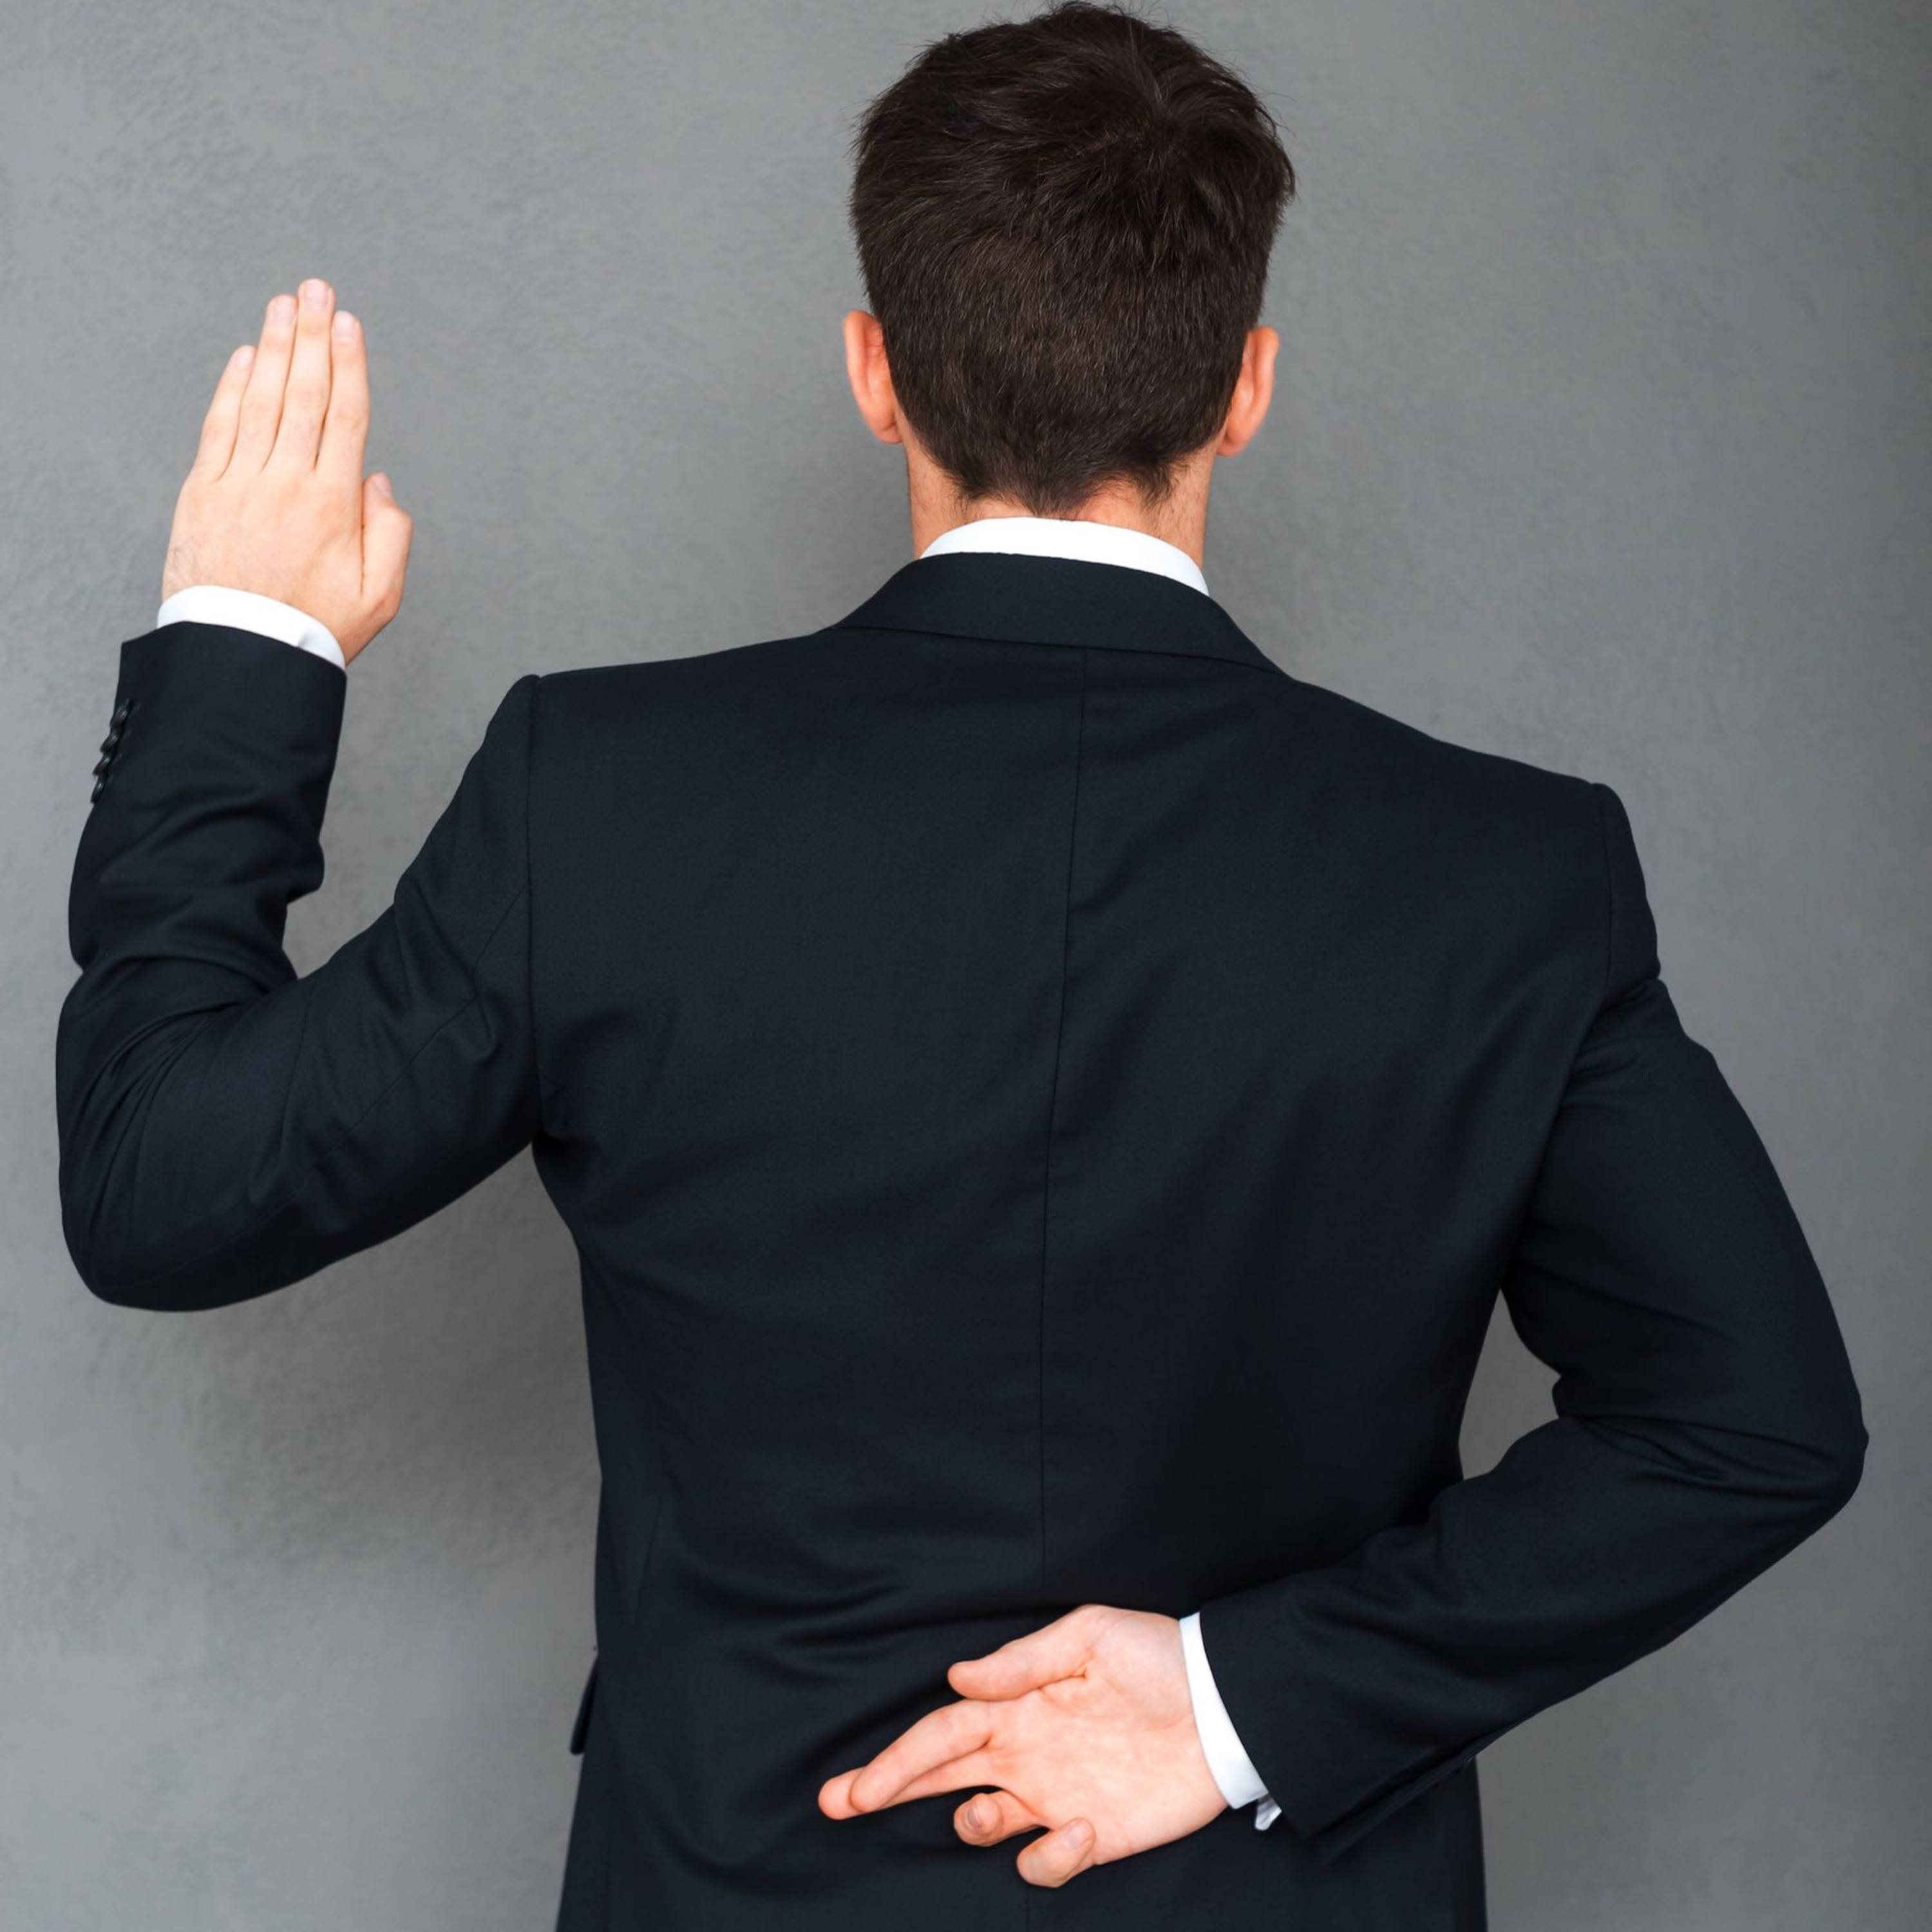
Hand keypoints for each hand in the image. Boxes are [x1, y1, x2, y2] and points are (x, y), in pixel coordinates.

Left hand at [162, 278, 412, 662]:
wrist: (241, 654)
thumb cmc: (310, 630)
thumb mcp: (379, 596)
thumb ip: (392, 536)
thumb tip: (378, 483)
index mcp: (333, 505)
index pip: (346, 416)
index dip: (349, 364)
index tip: (349, 325)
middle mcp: (286, 482)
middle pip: (305, 393)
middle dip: (312, 336)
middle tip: (316, 291)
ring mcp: (240, 483)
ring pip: (263, 399)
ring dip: (276, 347)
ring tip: (284, 306)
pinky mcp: (203, 493)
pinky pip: (221, 426)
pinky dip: (234, 387)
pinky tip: (247, 357)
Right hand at [818, 1605, 1226, 1888]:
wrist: (1222, 1705)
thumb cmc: (1157, 1657)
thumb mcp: (1090, 1636)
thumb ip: (1023, 1662)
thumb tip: (958, 1678)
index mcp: (1017, 1707)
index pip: (942, 1733)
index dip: (897, 1760)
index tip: (855, 1787)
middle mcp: (1023, 1754)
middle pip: (939, 1777)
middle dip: (885, 1790)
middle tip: (839, 1805)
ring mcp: (1052, 1796)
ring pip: (982, 1826)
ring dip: (970, 1825)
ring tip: (985, 1811)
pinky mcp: (1090, 1836)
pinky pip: (1046, 1864)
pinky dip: (1051, 1858)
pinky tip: (1077, 1830)